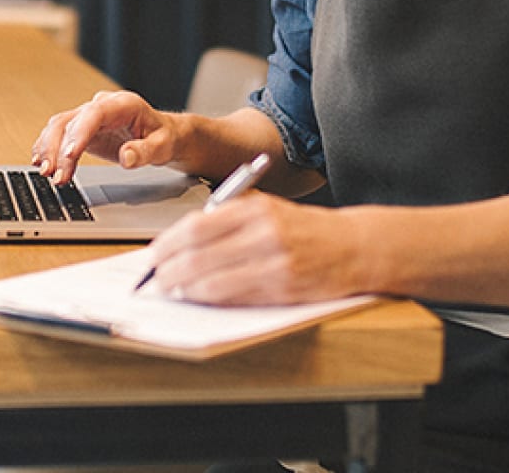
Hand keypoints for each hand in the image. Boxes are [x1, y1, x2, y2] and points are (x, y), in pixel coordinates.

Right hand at [31, 90, 175, 184]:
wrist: (161, 135)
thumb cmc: (163, 137)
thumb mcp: (163, 146)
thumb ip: (145, 152)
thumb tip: (126, 157)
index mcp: (123, 104)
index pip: (95, 114)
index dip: (79, 133)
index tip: (69, 155)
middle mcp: (102, 106)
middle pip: (71, 121)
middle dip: (58, 148)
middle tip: (54, 173)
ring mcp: (89, 116)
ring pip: (60, 126)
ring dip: (48, 149)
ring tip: (45, 172)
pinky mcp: (81, 129)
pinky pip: (58, 134)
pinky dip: (47, 148)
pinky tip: (40, 163)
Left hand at [142, 193, 359, 305]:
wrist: (355, 247)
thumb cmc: (306, 229)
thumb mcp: (269, 208)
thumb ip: (230, 216)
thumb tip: (183, 238)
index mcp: (256, 208)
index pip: (197, 226)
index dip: (168, 244)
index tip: (154, 255)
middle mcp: (264, 233)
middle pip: (198, 255)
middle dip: (168, 270)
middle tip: (156, 279)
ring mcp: (274, 263)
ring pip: (212, 281)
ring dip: (185, 289)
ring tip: (173, 290)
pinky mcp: (283, 289)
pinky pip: (235, 298)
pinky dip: (210, 300)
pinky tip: (200, 298)